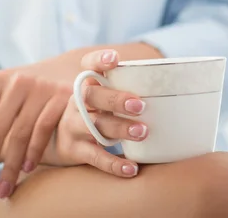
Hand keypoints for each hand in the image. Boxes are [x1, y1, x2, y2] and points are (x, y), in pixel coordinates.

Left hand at [0, 67, 70, 201]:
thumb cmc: (31, 86)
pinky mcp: (62, 96)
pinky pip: (43, 128)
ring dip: (9, 166)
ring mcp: (41, 88)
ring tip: (3, 191)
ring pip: (19, 134)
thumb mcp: (5, 91)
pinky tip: (27, 169)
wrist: (71, 66)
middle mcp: (17, 82)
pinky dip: (34, 151)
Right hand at [44, 49, 147, 177]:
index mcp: (86, 84)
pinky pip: (95, 157)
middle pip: (92, 96)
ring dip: (119, 128)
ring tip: (142, 132)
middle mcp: (77, 102)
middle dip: (116, 99)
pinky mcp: (74, 150)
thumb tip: (173, 85)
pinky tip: (131, 168)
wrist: (55, 140)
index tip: (115, 58)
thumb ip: (123, 89)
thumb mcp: (99, 98)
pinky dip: (114, 164)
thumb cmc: (92, 113)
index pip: (88, 65)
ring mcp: (73, 126)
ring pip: (94, 125)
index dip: (99, 60)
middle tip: (140, 105)